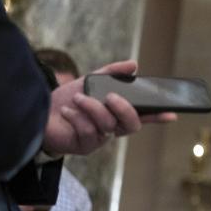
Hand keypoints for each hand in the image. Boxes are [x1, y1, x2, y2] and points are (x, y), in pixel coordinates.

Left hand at [43, 60, 176, 155]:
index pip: (142, 116)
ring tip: (77, 98)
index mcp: (116, 114)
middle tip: (110, 97)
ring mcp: (99, 139)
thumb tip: (134, 64)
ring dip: (92, 108)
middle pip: (131, 124)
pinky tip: (68, 111)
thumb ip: (111, 73)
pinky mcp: (83, 146)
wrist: (38, 112)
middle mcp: (111, 129)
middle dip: (124, 109)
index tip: (172, 113)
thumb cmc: (67, 99)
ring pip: (107, 125)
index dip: (158, 116)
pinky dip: (77, 118)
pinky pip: (88, 131)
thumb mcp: (90, 81)